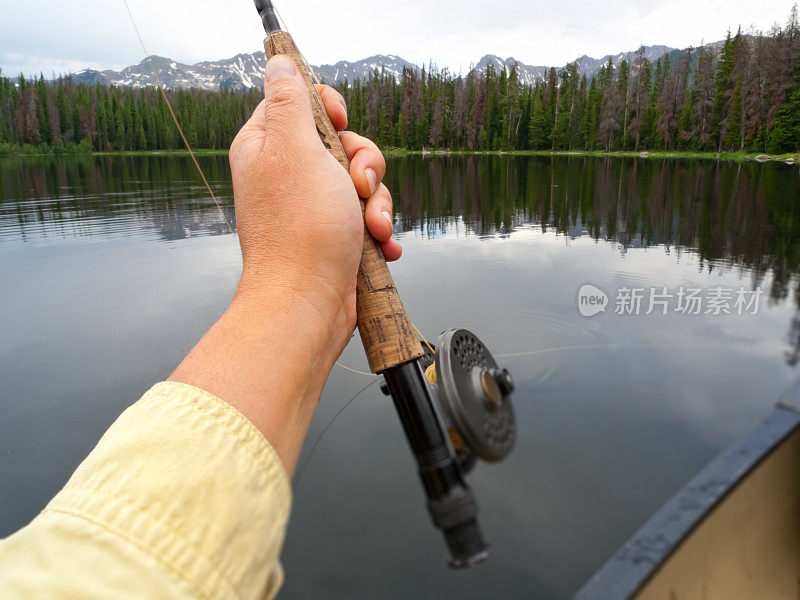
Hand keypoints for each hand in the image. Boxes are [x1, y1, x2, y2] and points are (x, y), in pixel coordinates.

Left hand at [170, 55, 402, 472]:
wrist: (309, 304)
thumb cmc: (301, 229)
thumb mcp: (295, 147)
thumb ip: (290, 99)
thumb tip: (279, 63)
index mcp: (268, 148)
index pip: (300, 104)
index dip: (329, 109)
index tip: (340, 122)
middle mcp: (288, 176)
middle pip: (343, 144)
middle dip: (366, 165)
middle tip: (360, 187)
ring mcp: (313, 210)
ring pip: (362, 184)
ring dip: (378, 204)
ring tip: (373, 230)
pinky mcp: (334, 238)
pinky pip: (368, 219)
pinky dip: (379, 232)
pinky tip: (383, 248)